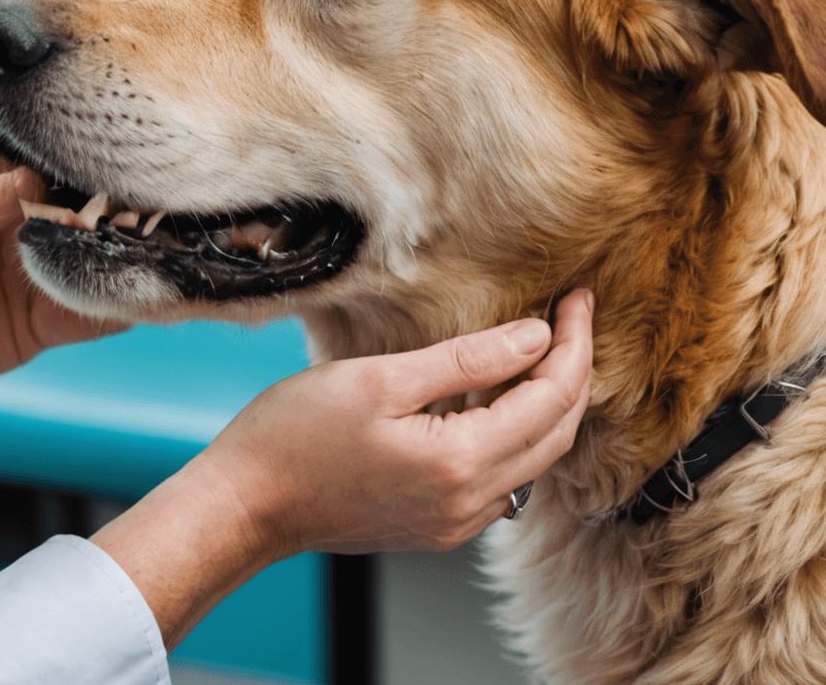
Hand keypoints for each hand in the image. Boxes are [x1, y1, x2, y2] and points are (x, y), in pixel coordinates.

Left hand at [0, 121, 120, 407]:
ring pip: (91, 245)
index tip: (100, 133)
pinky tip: (145, 293)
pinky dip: (118, 302)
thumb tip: (36, 179)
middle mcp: (10, 209)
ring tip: (158, 236)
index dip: (63, 132)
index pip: (29, 135)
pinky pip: (88, 307)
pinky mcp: (39, 315)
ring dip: (122, 243)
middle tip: (145, 187)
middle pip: (74, 188)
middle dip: (109, 187)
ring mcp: (29, 261)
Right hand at [91, 290, 594, 646]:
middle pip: (557, 433)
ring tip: (543, 351)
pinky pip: (501, 479)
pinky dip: (514, 435)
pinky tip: (496, 401)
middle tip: (573, 316)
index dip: (573, 343)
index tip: (579, 299)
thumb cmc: (294, 438)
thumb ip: (465, 360)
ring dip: (547, 405)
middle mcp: (470, 503)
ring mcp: (455, 523)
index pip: (551, 397)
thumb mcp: (380, 379)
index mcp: (461, 462)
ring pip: (534, 459)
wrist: (246, 506)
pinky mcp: (437, 527)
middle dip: (573, 370)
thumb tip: (534, 336)